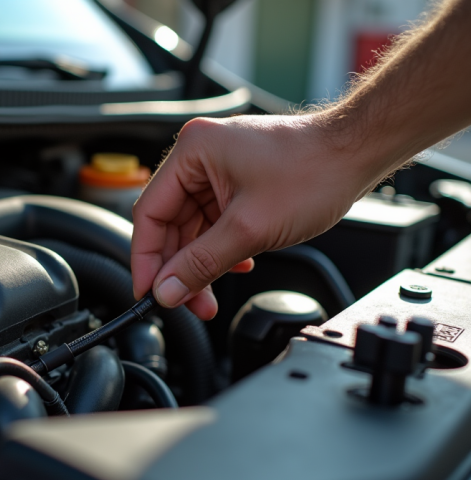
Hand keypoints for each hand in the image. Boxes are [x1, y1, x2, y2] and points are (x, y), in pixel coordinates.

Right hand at [131, 113, 369, 319]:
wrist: (358, 154)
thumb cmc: (314, 170)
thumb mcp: (249, 229)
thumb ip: (201, 264)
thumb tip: (168, 290)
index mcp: (192, 152)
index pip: (150, 213)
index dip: (147, 258)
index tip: (149, 292)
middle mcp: (200, 156)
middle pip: (170, 224)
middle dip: (179, 267)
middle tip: (185, 301)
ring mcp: (218, 168)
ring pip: (193, 227)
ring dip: (200, 262)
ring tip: (210, 294)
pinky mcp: (236, 181)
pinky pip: (214, 222)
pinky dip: (219, 248)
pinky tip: (234, 266)